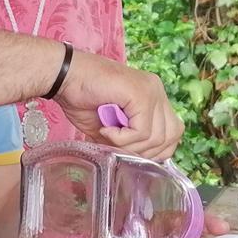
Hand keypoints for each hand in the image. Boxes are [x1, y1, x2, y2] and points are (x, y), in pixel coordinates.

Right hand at [55, 49, 180, 160]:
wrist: (63, 76)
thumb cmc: (81, 97)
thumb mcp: (110, 127)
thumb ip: (129, 140)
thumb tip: (138, 162)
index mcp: (153, 95)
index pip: (174, 131)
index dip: (156, 150)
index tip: (130, 152)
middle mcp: (157, 90)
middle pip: (172, 135)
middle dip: (145, 152)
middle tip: (119, 147)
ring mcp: (150, 90)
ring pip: (157, 137)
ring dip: (130, 145)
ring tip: (109, 136)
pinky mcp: (140, 93)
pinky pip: (142, 131)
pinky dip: (122, 138)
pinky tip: (106, 130)